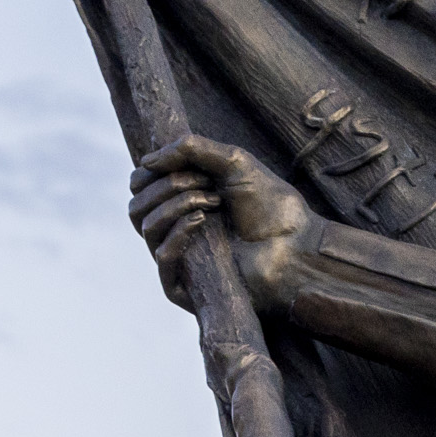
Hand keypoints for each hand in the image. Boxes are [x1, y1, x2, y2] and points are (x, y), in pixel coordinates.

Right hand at [129, 136, 319, 309]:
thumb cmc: (272, 208)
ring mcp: (179, 259)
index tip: (193, 166)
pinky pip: (161, 256)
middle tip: (206, 184)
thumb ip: (191, 149)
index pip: (140, 185)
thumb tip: (146, 160)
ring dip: (175, 205)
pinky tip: (202, 220)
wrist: (298, 249)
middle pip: (137, 204)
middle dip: (168, 185)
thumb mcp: (234, 162)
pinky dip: (178, 232)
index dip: (156, 169)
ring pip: (145, 226)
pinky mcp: (185, 286)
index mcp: (181, 203)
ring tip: (213, 202)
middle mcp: (175, 231)